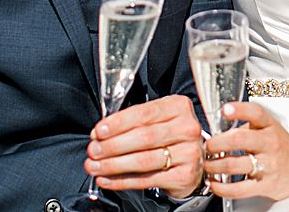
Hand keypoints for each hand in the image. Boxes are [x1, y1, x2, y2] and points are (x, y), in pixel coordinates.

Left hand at [86, 95, 205, 197]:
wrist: (194, 159)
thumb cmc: (170, 135)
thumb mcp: (158, 119)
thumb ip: (133, 122)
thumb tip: (100, 134)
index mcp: (178, 107)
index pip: (144, 113)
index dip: (118, 123)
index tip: (99, 131)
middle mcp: (187, 128)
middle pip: (144, 137)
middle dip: (113, 145)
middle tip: (93, 151)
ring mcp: (188, 153)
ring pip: (144, 160)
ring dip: (114, 165)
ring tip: (95, 166)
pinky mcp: (184, 176)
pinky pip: (147, 180)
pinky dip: (123, 181)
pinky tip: (107, 180)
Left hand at [202, 102, 288, 200]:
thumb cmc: (281, 146)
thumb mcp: (268, 128)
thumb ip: (245, 126)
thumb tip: (217, 130)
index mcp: (269, 126)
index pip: (255, 113)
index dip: (240, 110)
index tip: (226, 110)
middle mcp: (270, 143)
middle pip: (239, 139)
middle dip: (216, 143)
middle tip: (207, 147)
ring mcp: (268, 165)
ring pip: (235, 165)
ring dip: (214, 165)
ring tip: (207, 165)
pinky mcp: (266, 185)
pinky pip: (240, 189)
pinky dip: (222, 188)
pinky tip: (214, 184)